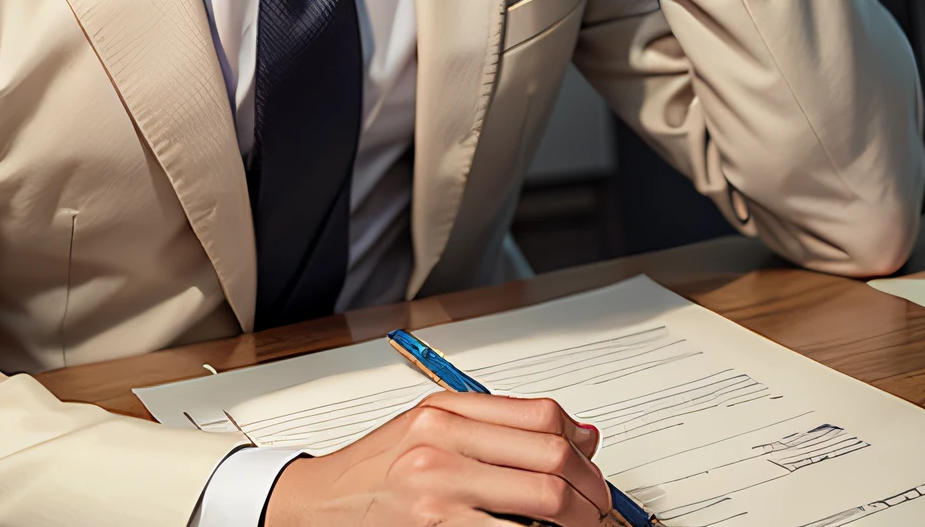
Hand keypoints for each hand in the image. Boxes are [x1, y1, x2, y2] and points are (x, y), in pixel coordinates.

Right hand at [264, 391, 610, 525]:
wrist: (320, 504)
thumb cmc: (377, 468)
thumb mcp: (432, 425)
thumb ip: (502, 425)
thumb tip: (583, 434)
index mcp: (446, 411)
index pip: (542, 418)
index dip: (583, 449)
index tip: (596, 473)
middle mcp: (442, 445)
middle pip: (552, 462)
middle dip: (594, 494)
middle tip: (604, 514)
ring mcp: (438, 494)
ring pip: (544, 506)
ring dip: (580, 526)